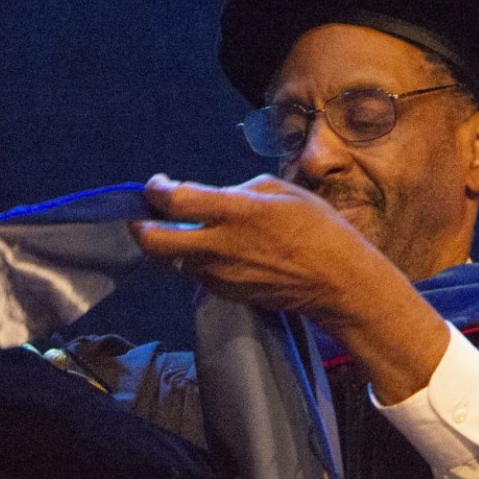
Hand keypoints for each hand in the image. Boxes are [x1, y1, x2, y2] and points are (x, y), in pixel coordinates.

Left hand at [131, 173, 398, 320]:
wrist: (338, 282)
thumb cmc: (318, 229)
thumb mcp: (281, 191)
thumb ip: (237, 192)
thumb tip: (212, 199)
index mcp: (236, 212)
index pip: (175, 201)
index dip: (155, 190)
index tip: (156, 185)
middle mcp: (219, 247)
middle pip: (154, 242)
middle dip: (140, 226)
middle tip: (145, 216)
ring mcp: (218, 275)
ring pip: (173, 259)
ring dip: (172, 244)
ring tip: (188, 231)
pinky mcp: (223, 293)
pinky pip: (196, 273)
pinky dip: (196, 260)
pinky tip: (217, 250)